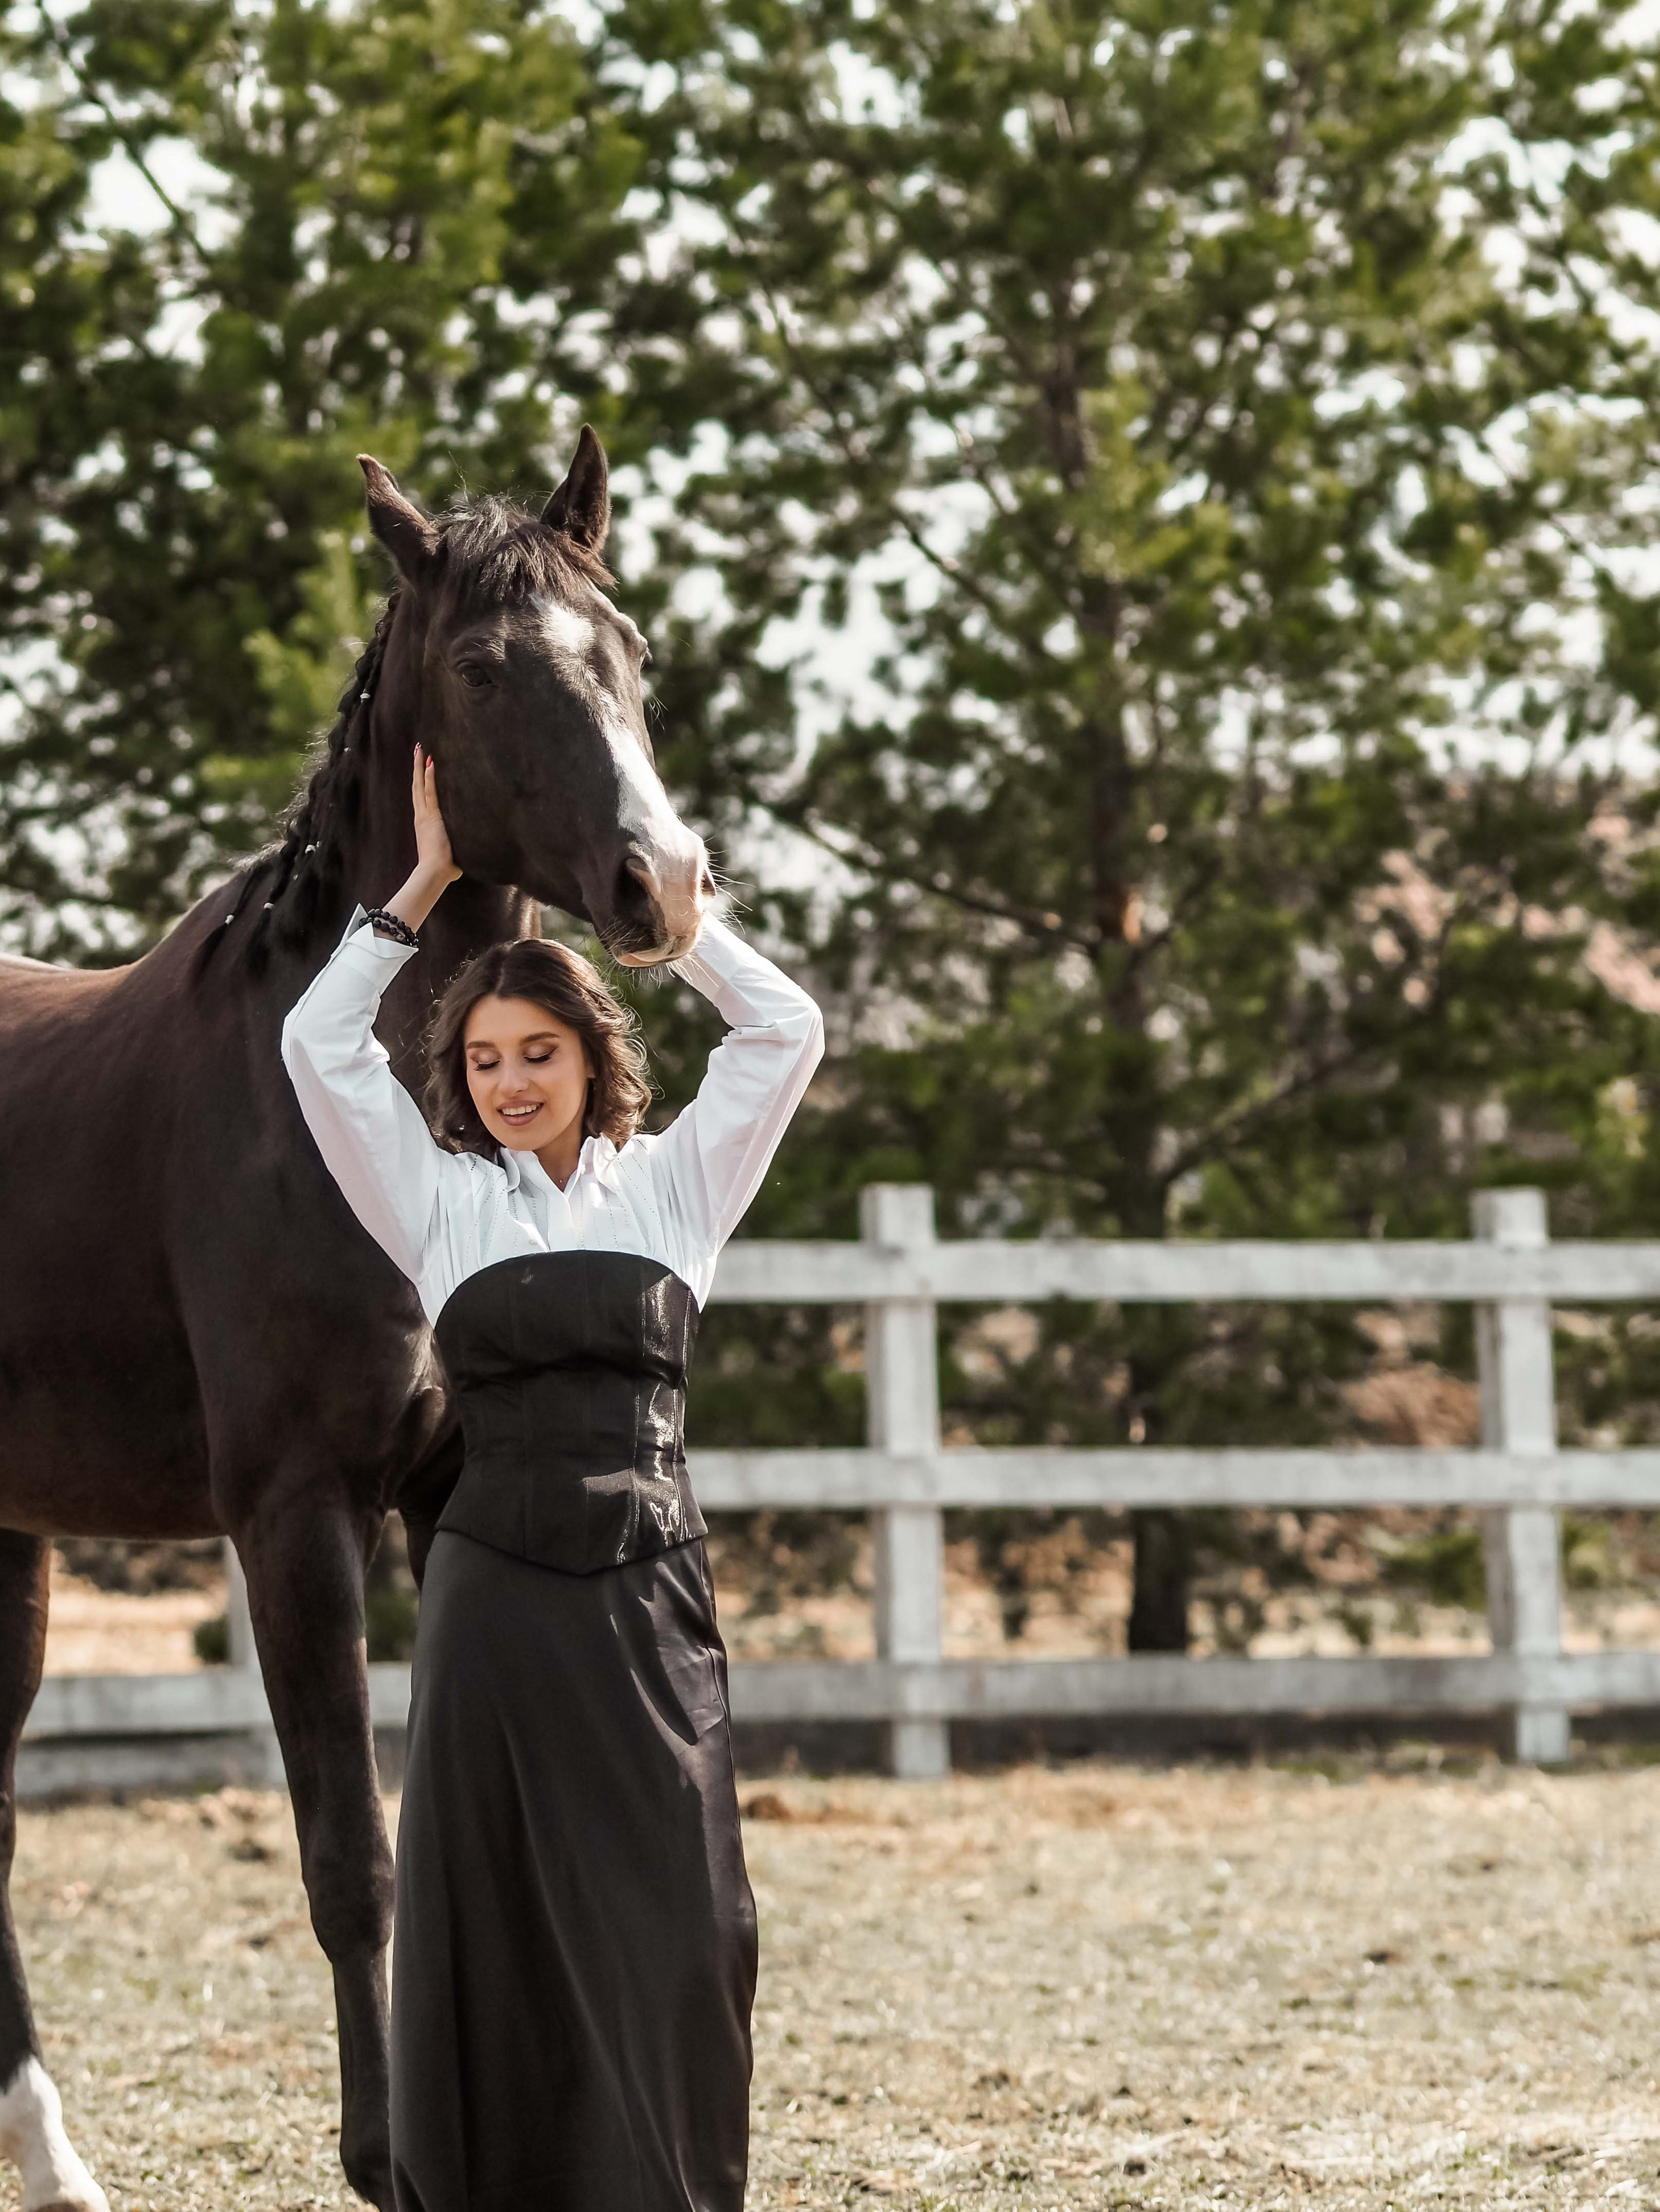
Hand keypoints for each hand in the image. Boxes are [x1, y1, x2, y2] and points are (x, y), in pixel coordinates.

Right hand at [372, 748, 462, 938]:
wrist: (435, 872)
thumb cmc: (444, 868)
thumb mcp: (451, 852)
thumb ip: (456, 848)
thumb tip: (467, 853)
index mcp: (425, 823)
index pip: (423, 797)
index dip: (422, 781)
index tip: (423, 766)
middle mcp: (422, 816)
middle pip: (417, 786)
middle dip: (417, 767)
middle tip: (417, 749)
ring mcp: (425, 814)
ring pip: (420, 785)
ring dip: (420, 766)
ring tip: (420, 748)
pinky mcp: (431, 816)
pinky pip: (430, 792)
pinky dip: (430, 777)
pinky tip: (430, 762)